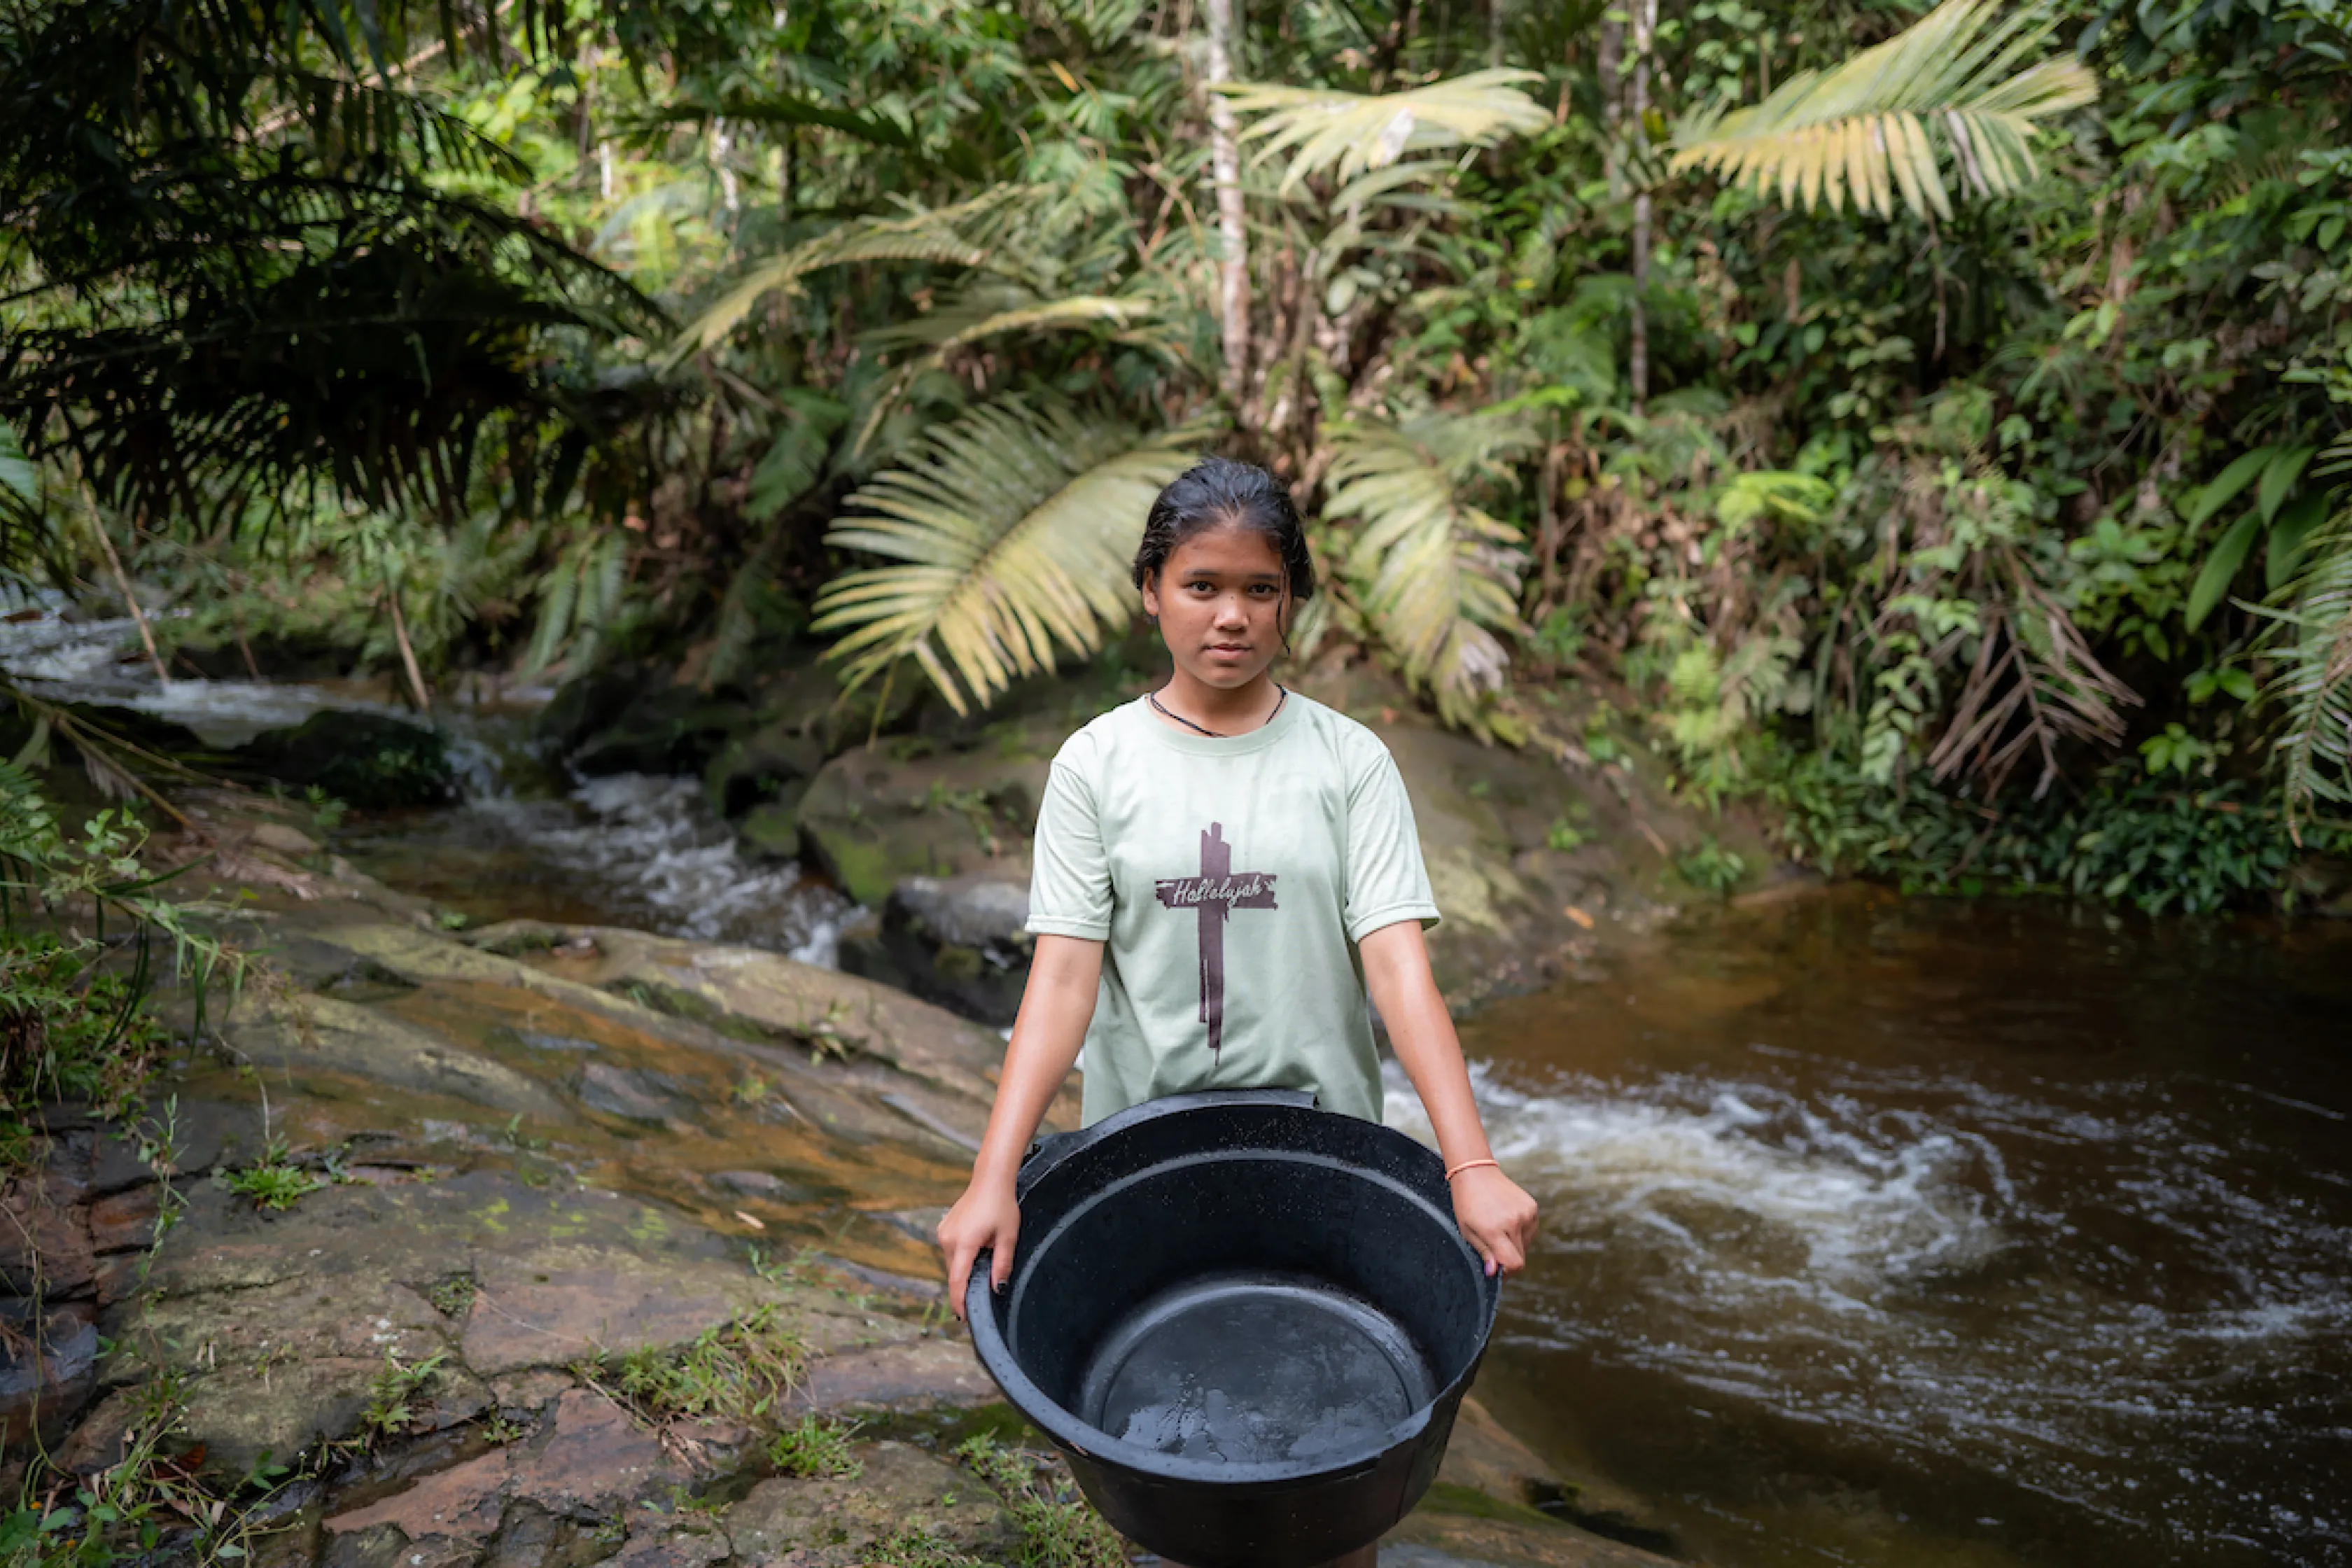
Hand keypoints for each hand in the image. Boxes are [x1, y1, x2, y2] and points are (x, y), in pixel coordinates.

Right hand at [936, 1174, 1021, 1320]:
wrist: (990, 1180)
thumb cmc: (1002, 1205)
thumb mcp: (1008, 1236)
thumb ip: (1002, 1265)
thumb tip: (998, 1289)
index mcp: (964, 1242)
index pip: (958, 1280)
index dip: (959, 1301)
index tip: (963, 1318)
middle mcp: (948, 1239)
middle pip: (955, 1274)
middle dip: (966, 1286)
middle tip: (981, 1295)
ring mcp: (943, 1232)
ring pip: (952, 1264)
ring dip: (965, 1270)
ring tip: (984, 1264)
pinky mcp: (943, 1229)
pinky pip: (951, 1252)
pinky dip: (962, 1259)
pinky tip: (977, 1252)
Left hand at [1450, 1165, 1538, 1276]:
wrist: (1476, 1172)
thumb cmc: (1467, 1203)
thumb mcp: (1467, 1231)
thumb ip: (1484, 1252)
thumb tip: (1495, 1272)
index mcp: (1494, 1229)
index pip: (1514, 1263)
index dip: (1507, 1273)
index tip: (1497, 1270)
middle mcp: (1513, 1221)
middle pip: (1520, 1256)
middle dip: (1508, 1259)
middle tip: (1494, 1249)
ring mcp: (1526, 1213)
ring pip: (1526, 1245)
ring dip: (1515, 1245)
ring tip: (1499, 1230)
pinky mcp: (1533, 1207)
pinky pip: (1530, 1231)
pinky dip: (1521, 1233)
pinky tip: (1507, 1221)